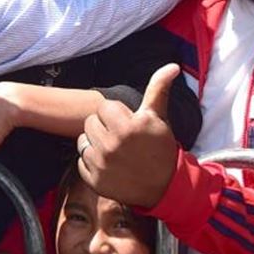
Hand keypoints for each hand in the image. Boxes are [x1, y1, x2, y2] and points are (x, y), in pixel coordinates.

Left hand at [78, 63, 179, 208]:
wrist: (164, 187)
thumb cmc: (160, 148)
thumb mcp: (159, 118)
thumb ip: (158, 89)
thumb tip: (172, 66)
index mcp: (127, 126)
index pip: (103, 108)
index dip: (115, 114)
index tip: (127, 124)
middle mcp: (112, 145)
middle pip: (90, 123)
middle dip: (103, 127)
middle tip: (120, 137)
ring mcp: (102, 164)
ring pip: (82, 142)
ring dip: (95, 144)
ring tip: (113, 151)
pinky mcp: (95, 181)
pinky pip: (81, 162)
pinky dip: (91, 163)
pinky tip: (109, 166)